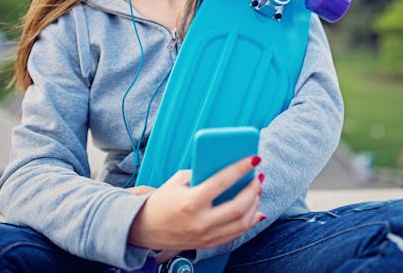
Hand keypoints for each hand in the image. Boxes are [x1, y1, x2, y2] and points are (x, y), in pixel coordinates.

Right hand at [127, 155, 264, 251]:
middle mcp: (200, 221)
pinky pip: (236, 234)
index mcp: (191, 202)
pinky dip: (250, 221)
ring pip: (242, 223)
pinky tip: (256, 210)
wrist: (144, 228)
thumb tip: (227, 169)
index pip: (222, 182)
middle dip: (253, 189)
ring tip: (257, 190)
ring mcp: (205, 236)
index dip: (240, 168)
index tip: (253, 158)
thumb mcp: (177, 181)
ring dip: (254, 204)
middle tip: (258, 176)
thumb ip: (201, 174)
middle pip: (238, 206)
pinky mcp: (208, 244)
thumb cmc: (162, 201)